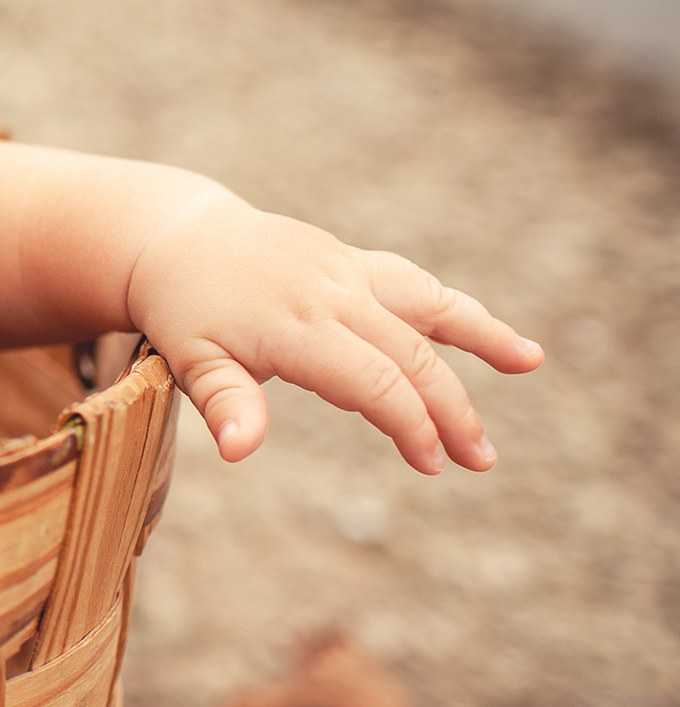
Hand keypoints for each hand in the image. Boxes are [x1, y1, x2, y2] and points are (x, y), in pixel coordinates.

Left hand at [126, 192, 542, 473]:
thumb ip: (223, 403)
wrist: (177, 241)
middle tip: (480, 461)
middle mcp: (332, 292)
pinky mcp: (352, 262)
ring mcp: (346, 272)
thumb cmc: (182, 312)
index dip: (409, 425)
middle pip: (410, 354)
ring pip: (428, 304)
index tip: (432, 465)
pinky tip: (495, 333)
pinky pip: (414, 285)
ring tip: (529, 362)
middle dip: (451, 410)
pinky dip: (456, 309)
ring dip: (481, 337)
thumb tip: (239, 452)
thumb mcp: (187, 360)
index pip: (373, 382)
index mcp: (296, 325)